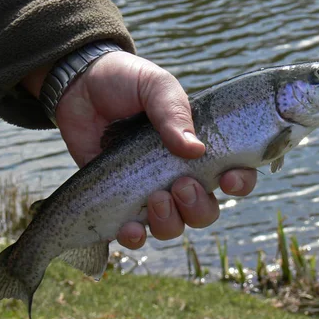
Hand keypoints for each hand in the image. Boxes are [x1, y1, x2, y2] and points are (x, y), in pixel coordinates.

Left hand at [25, 51, 256, 248]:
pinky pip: (133, 233)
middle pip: (204, 210)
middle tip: (182, 185)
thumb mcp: (155, 85)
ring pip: (173, 226)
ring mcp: (148, 190)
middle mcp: (178, 175)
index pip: (232, 174)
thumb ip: (174, 112)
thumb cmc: (126, 81)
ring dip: (170, 221)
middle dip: (198, 206)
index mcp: (197, 148)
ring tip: (155, 198)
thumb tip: (195, 149)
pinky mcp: (118, 201)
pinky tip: (130, 228)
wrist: (80, 87)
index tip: (228, 178)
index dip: (239, 183)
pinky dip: (135, 237)